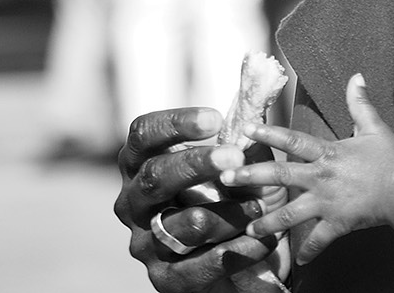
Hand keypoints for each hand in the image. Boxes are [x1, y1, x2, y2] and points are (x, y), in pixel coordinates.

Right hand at [114, 106, 284, 290]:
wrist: (234, 261)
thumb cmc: (231, 197)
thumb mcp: (238, 166)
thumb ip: (243, 143)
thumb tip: (254, 117)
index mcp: (142, 165)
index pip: (142, 135)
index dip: (174, 124)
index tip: (214, 119)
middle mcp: (134, 202)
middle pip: (155, 176)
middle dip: (196, 163)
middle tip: (235, 157)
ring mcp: (145, 243)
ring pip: (186, 222)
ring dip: (230, 213)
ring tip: (259, 207)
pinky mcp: (164, 279)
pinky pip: (202, 264)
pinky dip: (238, 250)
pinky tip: (260, 241)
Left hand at [221, 75, 393, 263]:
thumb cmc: (388, 157)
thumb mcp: (373, 126)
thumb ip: (360, 102)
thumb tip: (356, 76)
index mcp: (328, 153)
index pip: (292, 140)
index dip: (269, 134)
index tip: (246, 129)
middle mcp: (321, 177)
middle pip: (281, 176)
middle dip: (252, 177)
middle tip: (226, 179)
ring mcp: (327, 202)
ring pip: (291, 214)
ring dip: (269, 221)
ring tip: (249, 228)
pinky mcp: (337, 224)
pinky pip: (318, 240)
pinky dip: (309, 251)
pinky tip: (298, 260)